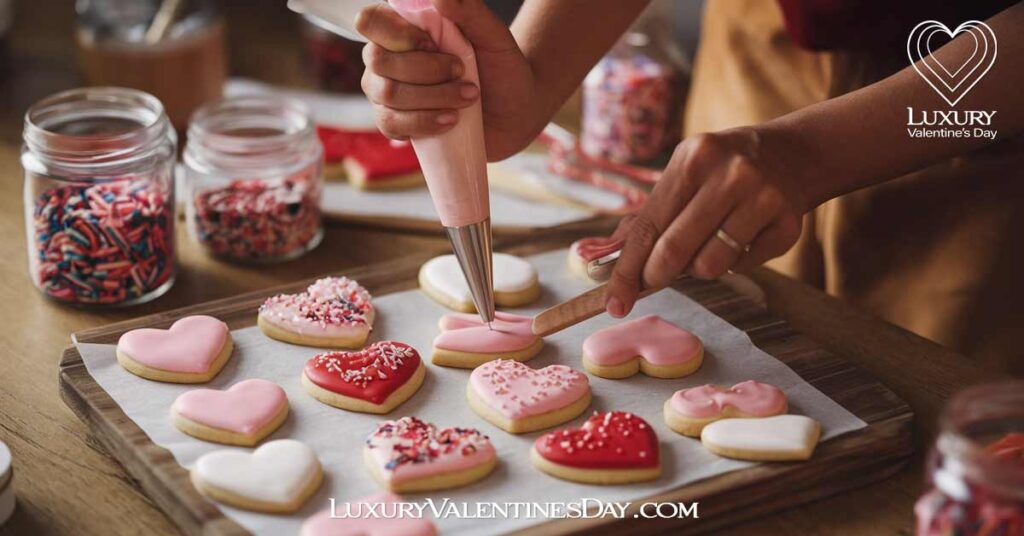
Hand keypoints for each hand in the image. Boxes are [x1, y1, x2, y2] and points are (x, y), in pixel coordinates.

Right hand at [356, 0, 536, 159]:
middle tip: (463, 73)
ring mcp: (387, 92)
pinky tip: (451, 120)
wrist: (515, 111)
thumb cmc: (501, 69)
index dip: (397, 34)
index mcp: (404, 28)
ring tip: (467, 97)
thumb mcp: (493, 36)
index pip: (371, 21)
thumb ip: (469, 11)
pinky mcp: (396, 123)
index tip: (431, 43)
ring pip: (387, 94)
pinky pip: (390, 124)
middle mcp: (388, 58)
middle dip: (427, 71)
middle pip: (378, 60)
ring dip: (433, 98)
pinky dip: (424, 122)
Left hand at [604, 127, 807, 316]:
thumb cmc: (722, 171)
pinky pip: (744, 267)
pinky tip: (743, 237)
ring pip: (710, 266)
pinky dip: (735, 263)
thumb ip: (651, 214)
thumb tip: (613, 256)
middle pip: (675, 250)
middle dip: (656, 275)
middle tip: (655, 279)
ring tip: (709, 243)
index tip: (615, 303)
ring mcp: (763, 198)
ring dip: (700, 267)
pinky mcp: (788, 225)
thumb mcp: (685, 172)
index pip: (648, 226)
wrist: (793, 154)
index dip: (627, 270)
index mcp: (693, 159)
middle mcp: (730, 175)